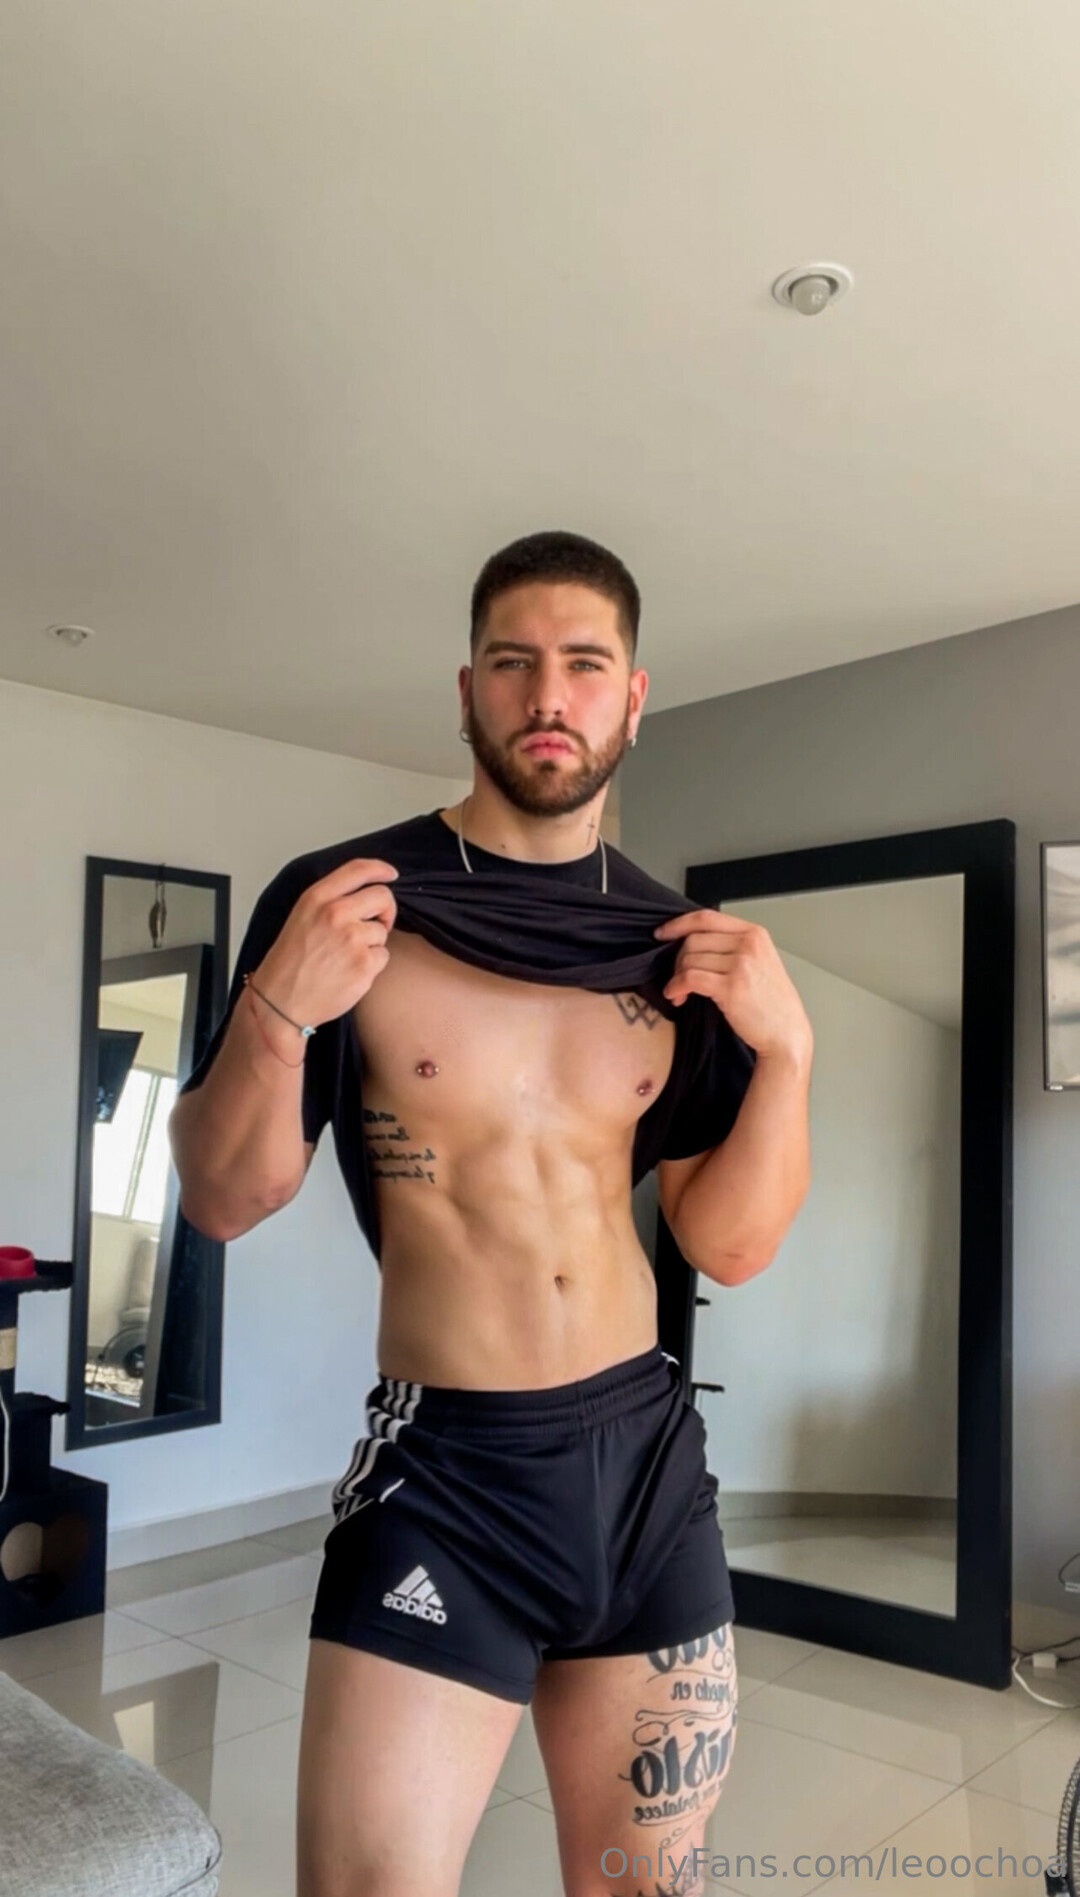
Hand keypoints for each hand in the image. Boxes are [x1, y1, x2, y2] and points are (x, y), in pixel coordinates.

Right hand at [254, 858, 398, 1027]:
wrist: (280, 1001)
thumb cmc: (289, 963)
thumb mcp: (301, 918)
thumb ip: (330, 901)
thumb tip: (365, 895)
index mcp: (316, 898)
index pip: (358, 870)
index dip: (380, 869)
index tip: (390, 874)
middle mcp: (335, 914)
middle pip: (382, 896)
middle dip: (385, 910)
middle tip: (376, 924)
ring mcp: (351, 939)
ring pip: (382, 931)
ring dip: (372, 944)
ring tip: (345, 958)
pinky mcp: (364, 964)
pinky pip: (383, 956)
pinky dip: (371, 966)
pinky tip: (349, 972)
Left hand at [653, 909, 812, 1059]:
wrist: (786, 1033)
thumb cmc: (771, 1002)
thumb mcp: (759, 962)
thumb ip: (732, 946)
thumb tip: (690, 941)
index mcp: (755, 934)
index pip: (707, 917)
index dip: (678, 924)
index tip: (663, 933)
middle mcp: (749, 944)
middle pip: (694, 939)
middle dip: (678, 959)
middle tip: (678, 977)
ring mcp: (741, 964)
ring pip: (689, 959)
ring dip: (676, 977)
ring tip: (680, 992)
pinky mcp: (731, 987)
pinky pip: (690, 978)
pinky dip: (676, 986)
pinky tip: (676, 996)